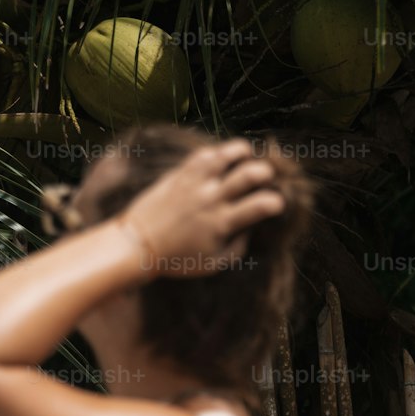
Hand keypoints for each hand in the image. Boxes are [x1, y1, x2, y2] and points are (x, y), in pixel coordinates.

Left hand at [117, 138, 285, 278]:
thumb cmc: (178, 258)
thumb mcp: (213, 264)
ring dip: (241, 151)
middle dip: (265, 172)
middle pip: (247, 174)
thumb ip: (238, 247)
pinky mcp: (179, 174)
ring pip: (224, 155)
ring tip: (245, 155)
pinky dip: (216, 153)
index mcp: (222, 223)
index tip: (276, 203)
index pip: (259, 206)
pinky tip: (220, 159)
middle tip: (265, 176)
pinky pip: (202, 154)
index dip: (275, 202)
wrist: (138, 244)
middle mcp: (211, 199)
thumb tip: (251, 228)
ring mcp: (194, 183)